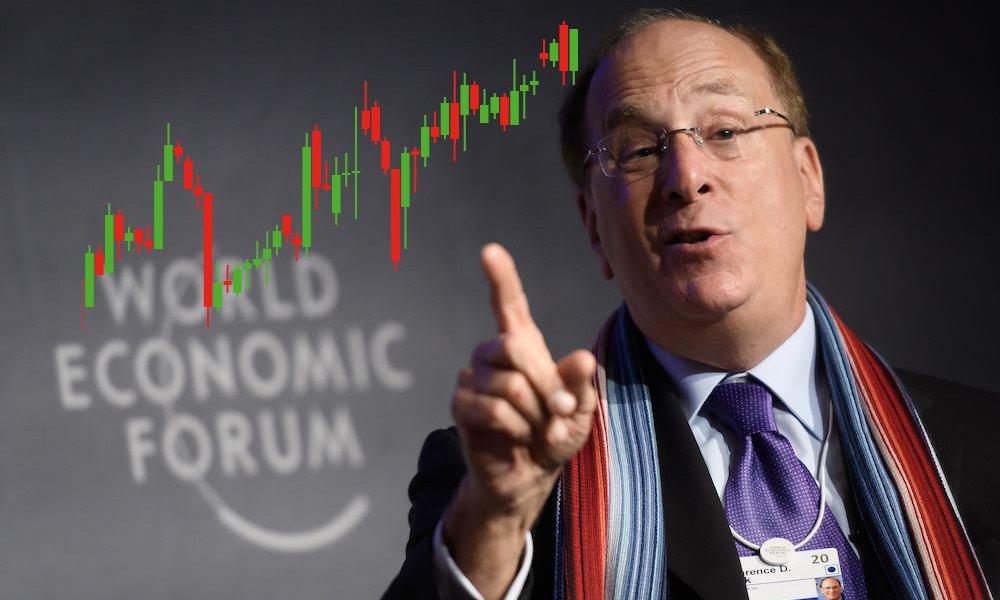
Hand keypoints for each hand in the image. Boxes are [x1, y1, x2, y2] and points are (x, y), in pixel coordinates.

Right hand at [443, 243, 596, 597]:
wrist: (527, 475)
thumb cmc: (554, 435)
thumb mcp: (578, 412)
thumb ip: (580, 386)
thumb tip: (582, 359)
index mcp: (523, 344)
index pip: (508, 303)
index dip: (500, 277)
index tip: (489, 251)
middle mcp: (493, 353)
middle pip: (514, 347)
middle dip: (546, 384)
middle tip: (559, 411)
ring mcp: (473, 377)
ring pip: (509, 385)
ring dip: (534, 415)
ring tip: (535, 429)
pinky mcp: (460, 404)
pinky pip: (493, 410)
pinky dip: (516, 429)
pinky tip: (516, 437)